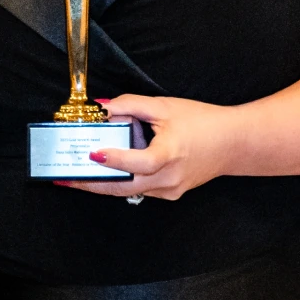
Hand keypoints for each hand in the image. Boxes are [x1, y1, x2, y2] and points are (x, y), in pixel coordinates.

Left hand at [59, 94, 236, 201]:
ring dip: (103, 184)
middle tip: (65, 178)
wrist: (233, 144)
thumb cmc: (202, 122)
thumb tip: (102, 108)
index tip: (93, 153)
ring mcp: (170, 190)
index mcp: (170, 154)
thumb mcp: (165, 107)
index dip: (115, 160)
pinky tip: (104, 174)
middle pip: (124, 187)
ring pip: (129, 191)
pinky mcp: (171, 194)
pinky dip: (121, 182)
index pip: (139, 163)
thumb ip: (131, 105)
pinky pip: (140, 190)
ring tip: (76, 177)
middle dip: (92, 183)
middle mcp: (169, 178)